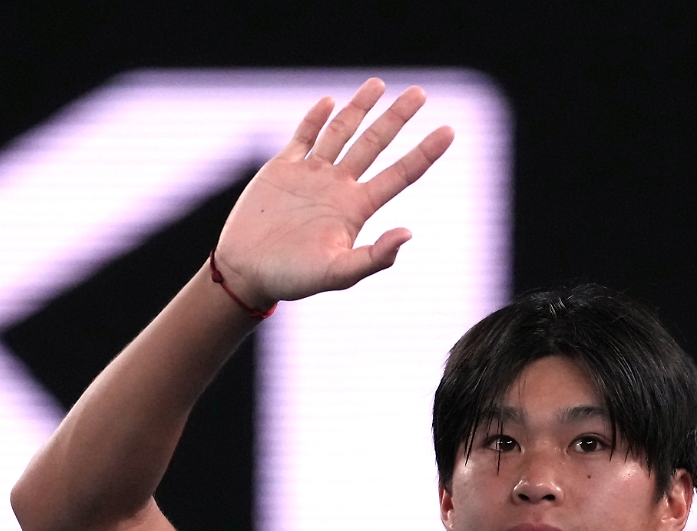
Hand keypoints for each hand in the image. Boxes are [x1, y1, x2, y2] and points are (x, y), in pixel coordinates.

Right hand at [212, 79, 454, 308]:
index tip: (449, 131)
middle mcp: (338, 187)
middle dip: (396, 118)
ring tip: (378, 84)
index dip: (424, 153)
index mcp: (356, 209)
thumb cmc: (293, 279)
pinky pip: (303, 138)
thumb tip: (408, 234)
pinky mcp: (282, 169)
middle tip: (420, 93)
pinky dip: (315, 119)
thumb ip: (373, 258)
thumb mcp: (337, 274)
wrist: (247, 272)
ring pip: (341, 133)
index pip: (399, 175)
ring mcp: (311, 175)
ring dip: (358, 108)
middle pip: (374, 144)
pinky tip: (330, 102)